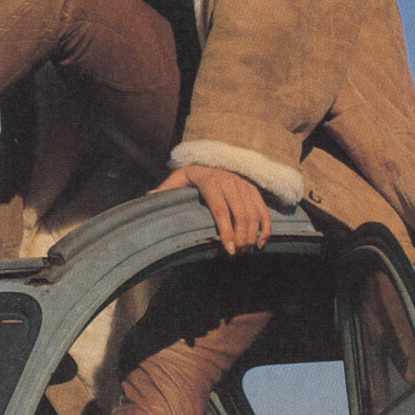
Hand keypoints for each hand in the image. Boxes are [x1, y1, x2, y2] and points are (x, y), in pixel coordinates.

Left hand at [150, 165, 270, 254]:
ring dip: (252, 236)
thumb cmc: (191, 176)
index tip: (228, 250)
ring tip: (245, 251)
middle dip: (241, 238)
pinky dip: (265, 228)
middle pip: (241, 215)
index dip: (226, 232)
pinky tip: (261, 243)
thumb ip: (165, 189)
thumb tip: (149, 197)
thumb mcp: (177, 179)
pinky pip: (264, 210)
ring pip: (254, 214)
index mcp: (211, 182)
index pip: (221, 211)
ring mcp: (244, 185)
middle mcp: (230, 182)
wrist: (211, 159)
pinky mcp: (253, 189)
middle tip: (236, 255)